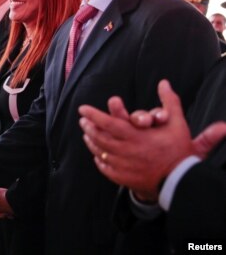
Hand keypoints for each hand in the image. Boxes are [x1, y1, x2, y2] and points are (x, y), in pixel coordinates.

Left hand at [78, 80, 194, 201]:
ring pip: (100, 152)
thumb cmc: (179, 150)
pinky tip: (97, 155)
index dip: (93, 115)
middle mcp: (126, 151)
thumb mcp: (177, 123)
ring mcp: (123, 166)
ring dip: (91, 142)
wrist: (181, 181)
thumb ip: (169, 101)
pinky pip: (105, 167)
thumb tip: (164, 82)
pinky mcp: (123, 178)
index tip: (82, 109)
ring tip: (86, 135)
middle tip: (83, 121)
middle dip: (89, 127)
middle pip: (100, 138)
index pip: (108, 123)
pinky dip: (99, 159)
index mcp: (136, 136)